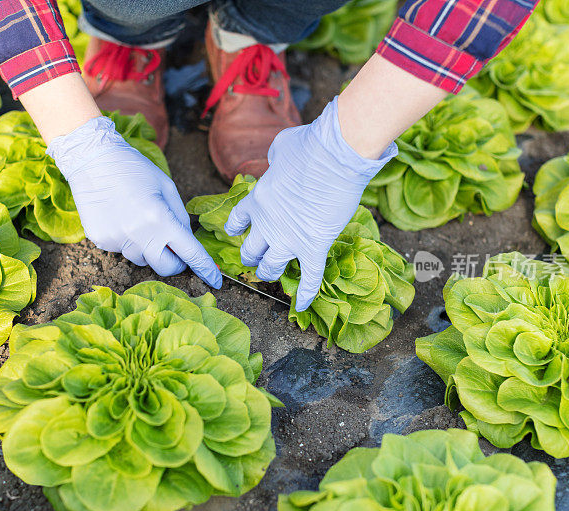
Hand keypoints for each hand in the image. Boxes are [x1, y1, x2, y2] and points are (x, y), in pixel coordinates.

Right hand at [47, 116, 221, 287]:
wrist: (92, 160)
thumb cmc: (134, 169)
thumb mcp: (167, 187)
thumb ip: (180, 217)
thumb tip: (187, 241)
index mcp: (160, 219)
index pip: (189, 253)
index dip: (204, 269)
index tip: (214, 281)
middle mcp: (138, 235)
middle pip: (165, 268)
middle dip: (175, 262)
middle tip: (174, 247)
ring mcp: (117, 241)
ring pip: (142, 259)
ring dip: (149, 248)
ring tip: (139, 221)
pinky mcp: (101, 241)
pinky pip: (122, 250)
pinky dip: (128, 240)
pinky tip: (121, 218)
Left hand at [225, 97, 396, 310]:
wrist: (332, 155)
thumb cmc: (308, 146)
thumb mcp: (280, 148)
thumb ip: (275, 161)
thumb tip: (278, 160)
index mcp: (257, 200)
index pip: (237, 221)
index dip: (236, 230)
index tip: (236, 234)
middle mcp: (267, 224)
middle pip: (251, 251)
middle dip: (251, 257)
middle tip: (256, 260)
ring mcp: (289, 238)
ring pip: (272, 267)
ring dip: (270, 272)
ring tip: (272, 275)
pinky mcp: (313, 246)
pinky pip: (308, 278)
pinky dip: (305, 294)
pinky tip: (301, 306)